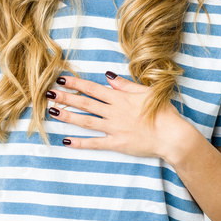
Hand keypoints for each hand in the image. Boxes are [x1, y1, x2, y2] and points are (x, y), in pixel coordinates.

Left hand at [46, 72, 189, 160]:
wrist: (172, 136)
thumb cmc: (163, 112)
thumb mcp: (145, 92)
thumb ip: (125, 85)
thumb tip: (108, 76)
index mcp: (120, 98)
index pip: (93, 89)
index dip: (76, 83)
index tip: (61, 79)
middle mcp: (113, 112)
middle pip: (85, 103)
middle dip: (65, 98)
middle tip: (48, 94)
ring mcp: (113, 129)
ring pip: (86, 122)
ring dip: (69, 117)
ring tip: (52, 113)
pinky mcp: (116, 144)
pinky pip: (95, 144)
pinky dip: (80, 143)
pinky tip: (66, 141)